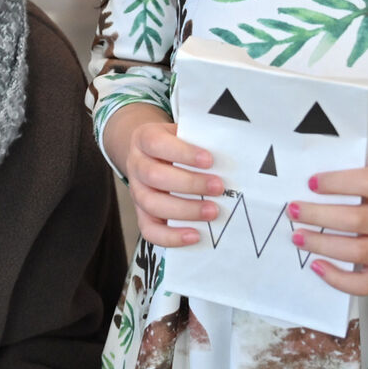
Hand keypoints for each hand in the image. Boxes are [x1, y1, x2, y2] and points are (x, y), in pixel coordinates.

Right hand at [114, 111, 222, 248]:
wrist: (149, 153)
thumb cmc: (175, 143)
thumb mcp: (183, 132)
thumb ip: (199, 139)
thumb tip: (231, 152)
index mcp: (144, 139)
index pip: (156, 144)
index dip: (182, 153)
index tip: (209, 160)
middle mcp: (136, 165)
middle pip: (154, 176)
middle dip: (189, 183)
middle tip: (218, 187)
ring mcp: (136, 191)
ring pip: (151, 204)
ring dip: (184, 210)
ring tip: (212, 211)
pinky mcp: (141, 214)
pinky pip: (149, 230)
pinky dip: (171, 236)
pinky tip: (195, 235)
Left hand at [292, 158, 367, 295]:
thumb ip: (362, 168)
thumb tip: (317, 167)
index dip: (337, 183)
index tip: (311, 183)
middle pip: (357, 220)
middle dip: (319, 216)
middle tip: (293, 210)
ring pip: (358, 253)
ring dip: (322, 245)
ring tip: (297, 236)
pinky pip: (366, 284)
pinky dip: (338, 279)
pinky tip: (317, 265)